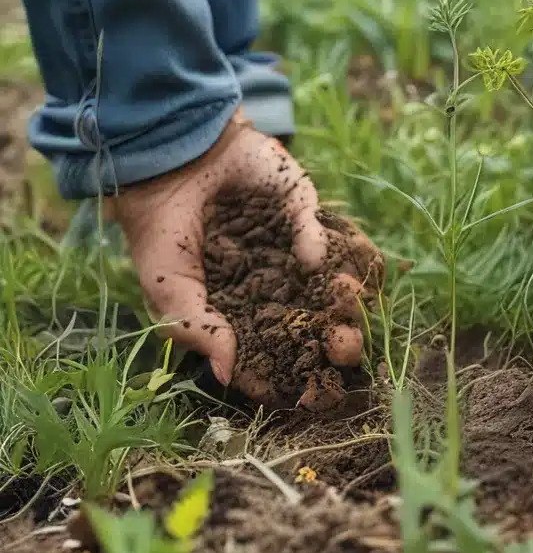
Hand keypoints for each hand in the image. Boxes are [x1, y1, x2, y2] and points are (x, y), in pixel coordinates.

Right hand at [109, 111, 380, 390]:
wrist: (169, 160)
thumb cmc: (163, 232)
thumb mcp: (166, 286)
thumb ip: (195, 327)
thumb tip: (227, 373)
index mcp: (250, 313)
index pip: (285, 351)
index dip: (300, 372)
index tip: (314, 392)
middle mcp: (281, 285)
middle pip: (323, 323)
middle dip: (341, 339)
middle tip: (346, 346)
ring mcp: (298, 248)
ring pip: (338, 281)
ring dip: (349, 296)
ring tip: (345, 299)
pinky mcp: (307, 210)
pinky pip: (334, 234)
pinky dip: (333, 246)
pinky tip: (317, 257)